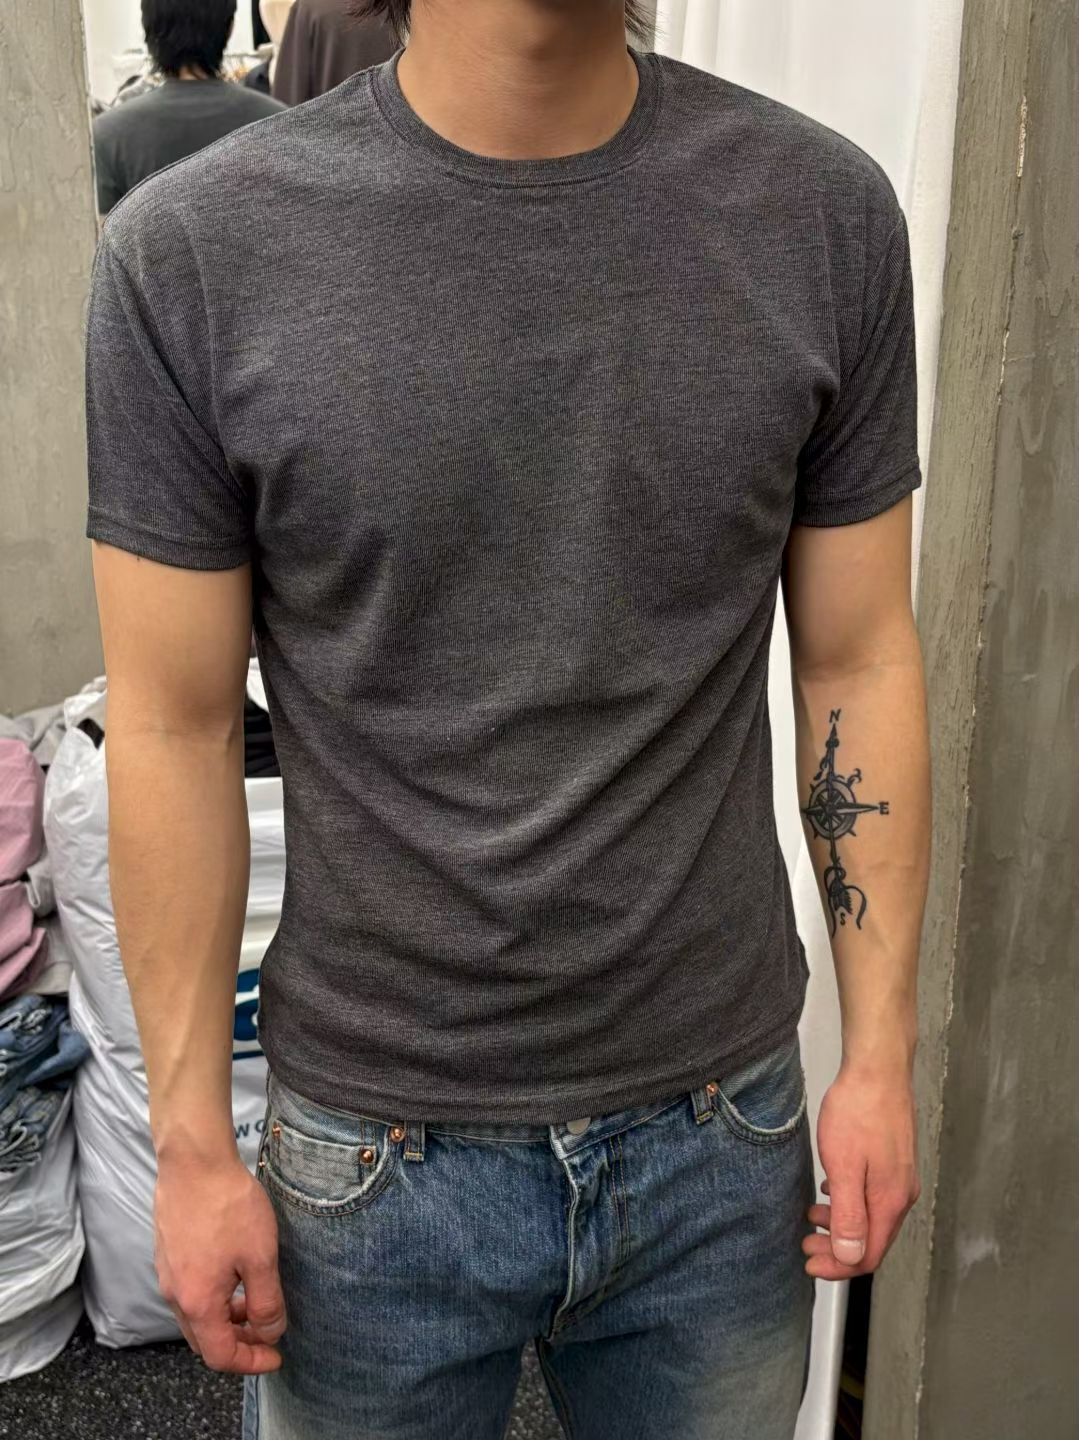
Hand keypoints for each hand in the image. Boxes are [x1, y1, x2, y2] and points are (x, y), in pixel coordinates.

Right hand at [155, 1149, 285, 1372]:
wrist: (194, 1162)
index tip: (276, 1356)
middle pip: (204, 1340)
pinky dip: (214, 1298)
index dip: (250, 1362)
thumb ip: (266, 1302)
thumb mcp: (260, 1257)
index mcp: (197, 1303)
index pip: (220, 1355)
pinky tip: (235, 1275)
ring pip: (196, 1315)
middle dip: (238, 1344)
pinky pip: (190, 1291)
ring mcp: (167, 1273)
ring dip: (226, 1319)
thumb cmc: (228, 1206)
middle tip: (267, 1333)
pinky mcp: (168, 1253)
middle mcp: (175, 1295)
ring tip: (255, 1302)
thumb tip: (270, 1332)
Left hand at [803, 1063, 919, 1279]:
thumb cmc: (858, 1112)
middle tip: (806, 1244)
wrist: (878, 1069)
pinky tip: (831, 1191)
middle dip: (837, 1249)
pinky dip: (850, 1203)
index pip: (868, 1254)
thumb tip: (850, 1257)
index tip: (811, 1264)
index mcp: (890, 1201)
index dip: (838, 1267)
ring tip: (812, 1217)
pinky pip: (873, 1196)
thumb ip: (848, 1215)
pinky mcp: (894, 1160)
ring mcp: (900, 1177)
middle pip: (872, 1239)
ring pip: (872, 1217)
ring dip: (842, 1224)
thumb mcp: (844, 1167)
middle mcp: (902, 1194)